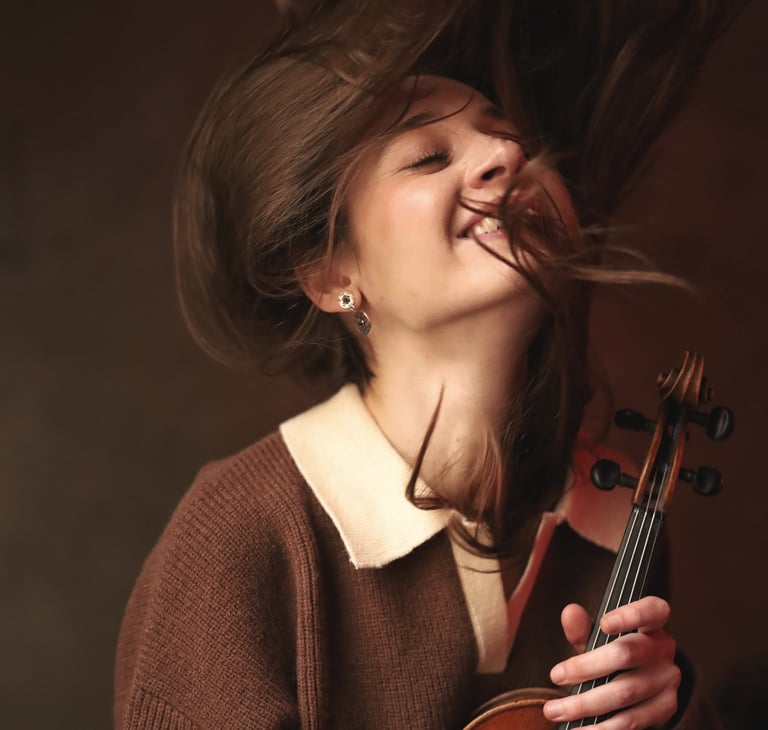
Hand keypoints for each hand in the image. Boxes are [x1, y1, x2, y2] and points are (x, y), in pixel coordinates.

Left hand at [542, 596, 680, 727]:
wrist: (646, 681)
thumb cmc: (617, 652)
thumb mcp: (599, 638)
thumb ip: (583, 627)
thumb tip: (570, 612)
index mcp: (651, 624)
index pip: (652, 611)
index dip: (631, 615)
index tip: (603, 623)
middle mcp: (663, 649)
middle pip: (627, 654)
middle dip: (586, 667)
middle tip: (555, 676)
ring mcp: (667, 680)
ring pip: (625, 692)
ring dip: (585, 704)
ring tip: (555, 711)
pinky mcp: (665, 707)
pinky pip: (631, 721)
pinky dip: (602, 728)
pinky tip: (579, 729)